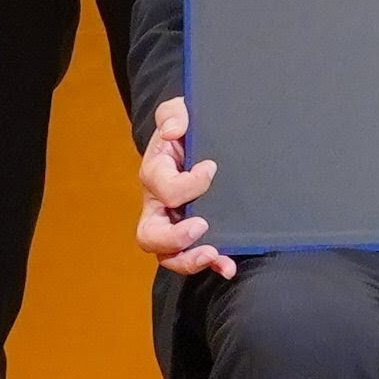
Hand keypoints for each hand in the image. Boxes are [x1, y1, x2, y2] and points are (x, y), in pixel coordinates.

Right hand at [137, 96, 225, 273]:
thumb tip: (173, 132)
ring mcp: (174, 224)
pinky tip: (229, 266)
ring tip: (214, 253)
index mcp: (155, 174)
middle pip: (149, 234)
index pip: (161, 186)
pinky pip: (195, 258)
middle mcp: (158, 206)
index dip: (186, 183)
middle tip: (201, 226)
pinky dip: (213, 264)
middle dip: (174, 237)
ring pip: (167, 255)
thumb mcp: (179, 112)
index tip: (212, 168)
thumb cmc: (187, 129)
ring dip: (189, 259)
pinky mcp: (195, 236)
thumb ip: (173, 114)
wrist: (201, 141)